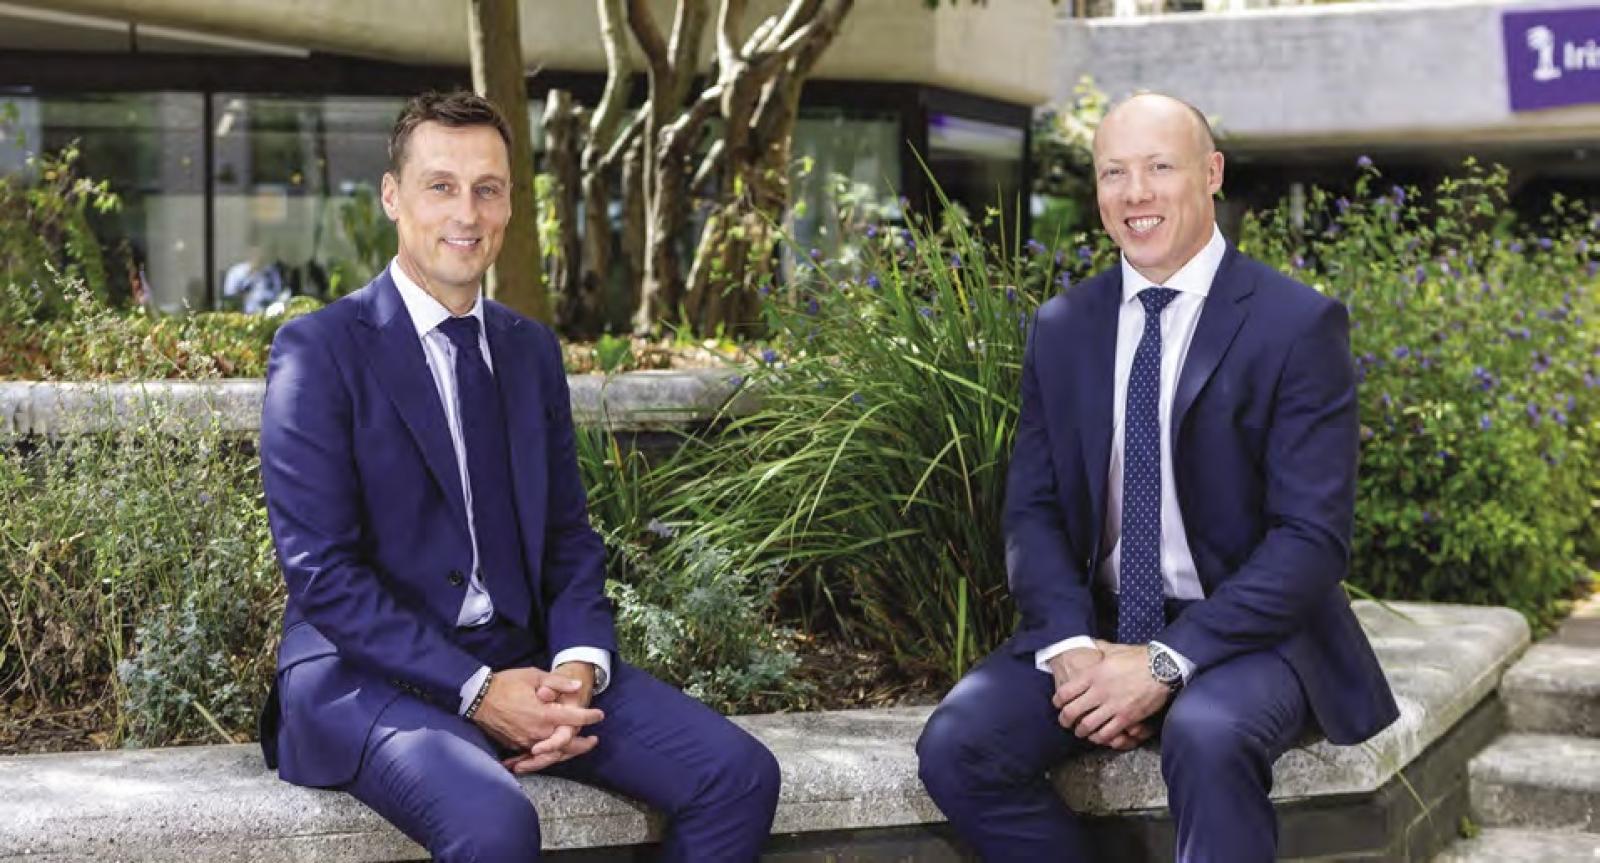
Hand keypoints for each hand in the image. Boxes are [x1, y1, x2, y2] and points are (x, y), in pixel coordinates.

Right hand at [471, 666, 602, 770]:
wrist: (478, 697)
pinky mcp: (516, 745)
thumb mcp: (534, 676)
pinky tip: (555, 754)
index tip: (599, 715)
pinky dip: (548, 756)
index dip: (589, 716)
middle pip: (566, 744)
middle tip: (593, 741)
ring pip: (552, 753)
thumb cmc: (507, 683)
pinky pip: (536, 755)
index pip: (573, 718)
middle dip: (582, 744)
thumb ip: (557, 682)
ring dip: (567, 752)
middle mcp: (537, 732)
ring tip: (578, 749)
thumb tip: (577, 687)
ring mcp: (526, 741)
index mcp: (544, 714)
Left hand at [1055, 642, 1168, 748]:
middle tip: (1065, 722)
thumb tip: (1089, 643)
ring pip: (1087, 726)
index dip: (1058, 701)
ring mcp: (1113, 706)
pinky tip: (1098, 736)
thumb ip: (1098, 648)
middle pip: (1072, 712)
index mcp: (1094, 674)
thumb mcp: (1114, 649)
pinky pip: (1107, 733)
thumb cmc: (1139, 657)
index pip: (1065, 692)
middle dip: (1065, 720)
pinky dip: (1100, 737)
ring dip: (1081, 731)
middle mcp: (1100, 691)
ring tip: (1080, 732)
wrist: (1162, 668)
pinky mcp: (1127, 717)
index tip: (1058, 704)